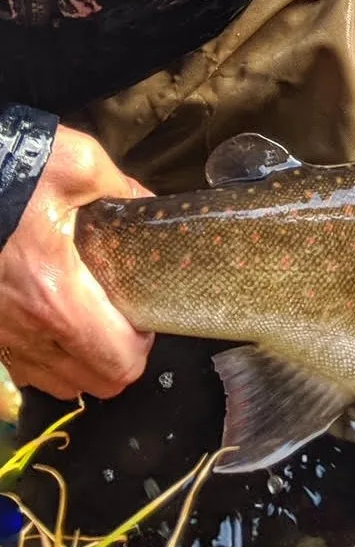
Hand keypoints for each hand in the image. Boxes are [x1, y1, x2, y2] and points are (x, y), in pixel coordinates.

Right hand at [0, 126, 153, 399]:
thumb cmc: (3, 169)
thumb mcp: (75, 164)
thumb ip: (124, 191)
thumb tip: (147, 207)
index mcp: (54, 294)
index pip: (120, 362)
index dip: (141, 343)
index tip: (139, 313)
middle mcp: (22, 329)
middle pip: (93, 382)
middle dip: (115, 356)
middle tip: (117, 316)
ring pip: (54, 382)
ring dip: (78, 359)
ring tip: (82, 317)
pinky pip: (18, 368)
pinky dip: (40, 354)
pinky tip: (44, 317)